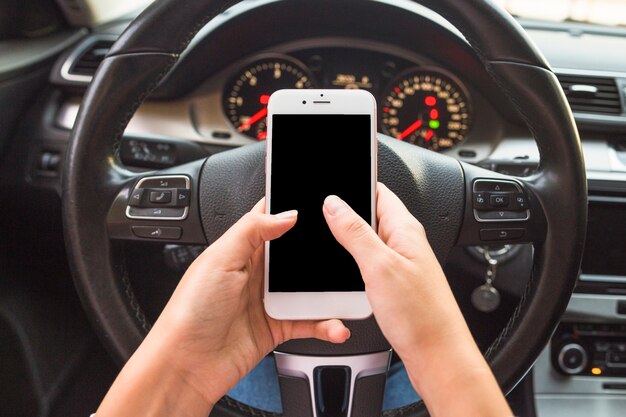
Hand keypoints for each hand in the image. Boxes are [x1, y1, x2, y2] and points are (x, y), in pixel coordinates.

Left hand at [96, 199, 348, 416]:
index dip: (291, 209)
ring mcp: (268, 300)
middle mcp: (256, 273)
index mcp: (240, 250)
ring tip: (347, 291)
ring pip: (308, 289)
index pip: (269, 220)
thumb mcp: (219, 259)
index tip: (318, 205)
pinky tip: (335, 326)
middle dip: (319, 251)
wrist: (187, 364)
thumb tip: (287, 212)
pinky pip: (309, 322)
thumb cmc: (191, 311)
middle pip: (295, 254)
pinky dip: (325, 325)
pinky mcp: (277, 327)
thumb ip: (252, 230)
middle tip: (344, 246)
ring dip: (328, 292)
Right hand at [323, 183, 511, 416]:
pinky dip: (353, 262)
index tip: (331, 181)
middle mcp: (404, 243)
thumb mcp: (380, 267)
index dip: (354, 182)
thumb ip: (355, 232)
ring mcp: (400, 263)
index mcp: (405, 229)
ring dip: (348, 240)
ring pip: (368, 240)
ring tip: (328, 244)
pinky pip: (370, 262)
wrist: (437, 356)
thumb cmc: (421, 316)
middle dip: (345, 213)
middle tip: (320, 218)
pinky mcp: (395, 283)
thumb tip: (334, 203)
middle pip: (370, 214)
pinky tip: (343, 272)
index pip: (378, 190)